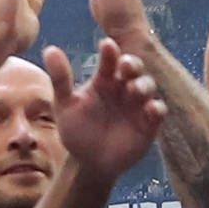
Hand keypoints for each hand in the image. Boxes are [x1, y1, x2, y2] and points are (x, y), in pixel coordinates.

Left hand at [48, 38, 167, 184]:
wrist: (90, 162)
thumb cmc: (77, 130)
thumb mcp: (65, 105)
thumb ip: (61, 79)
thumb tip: (49, 49)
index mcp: (104, 80)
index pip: (109, 60)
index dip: (109, 52)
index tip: (106, 45)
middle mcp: (123, 87)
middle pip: (133, 68)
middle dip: (132, 64)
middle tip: (126, 65)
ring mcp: (138, 104)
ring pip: (147, 86)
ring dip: (143, 84)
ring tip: (133, 89)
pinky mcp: (149, 122)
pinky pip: (158, 111)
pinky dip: (157, 108)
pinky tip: (151, 109)